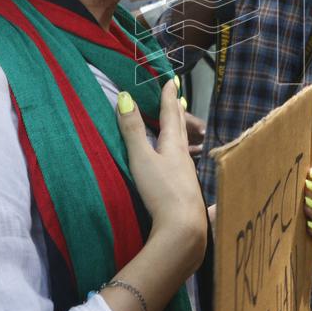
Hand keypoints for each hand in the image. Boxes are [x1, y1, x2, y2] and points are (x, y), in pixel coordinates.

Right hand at [116, 83, 207, 248]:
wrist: (183, 227)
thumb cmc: (162, 190)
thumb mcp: (142, 158)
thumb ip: (132, 130)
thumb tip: (124, 96)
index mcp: (173, 145)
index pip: (170, 115)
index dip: (168, 97)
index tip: (170, 82)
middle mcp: (184, 156)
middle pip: (180, 128)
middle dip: (176, 111)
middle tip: (176, 97)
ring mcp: (187, 173)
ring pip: (182, 145)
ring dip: (178, 131)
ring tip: (176, 125)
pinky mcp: (186, 189)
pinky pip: (182, 161)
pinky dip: (177, 152)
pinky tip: (176, 161)